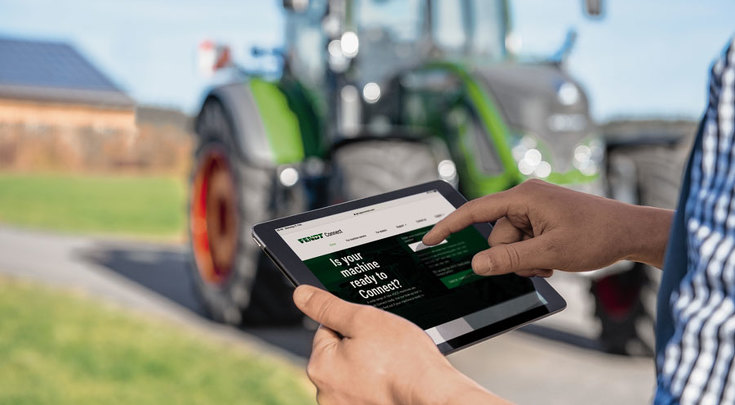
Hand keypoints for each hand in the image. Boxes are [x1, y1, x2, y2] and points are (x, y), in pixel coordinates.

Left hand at [293, 285, 506, 404]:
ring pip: (354, 371)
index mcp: (320, 367)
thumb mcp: (363, 320)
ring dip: (370, 365)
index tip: (372, 332)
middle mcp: (326, 392)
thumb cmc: (404, 362)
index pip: (326, 329)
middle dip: (360, 346)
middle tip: (385, 349)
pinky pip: (365, 388)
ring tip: (392, 365)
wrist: (432, 396)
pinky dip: (378, 383)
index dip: (352, 324)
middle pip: (339, 352)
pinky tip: (393, 380)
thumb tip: (302, 294)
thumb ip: (328, 306)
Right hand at [423, 179, 672, 275]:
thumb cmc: (597, 235)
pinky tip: (553, 258)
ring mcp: (535, 209)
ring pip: (509, 243)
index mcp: (524, 196)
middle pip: (496, 235)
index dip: (449, 226)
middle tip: (538, 263)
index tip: (429, 240)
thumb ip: (509, 259)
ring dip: (524, 258)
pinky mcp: (543, 218)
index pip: (475, 211)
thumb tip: (477, 264)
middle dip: (511, 255)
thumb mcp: (550, 253)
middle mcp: (526, 198)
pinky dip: (532, 255)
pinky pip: (523, 241)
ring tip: (551, 261)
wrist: (630, 232)